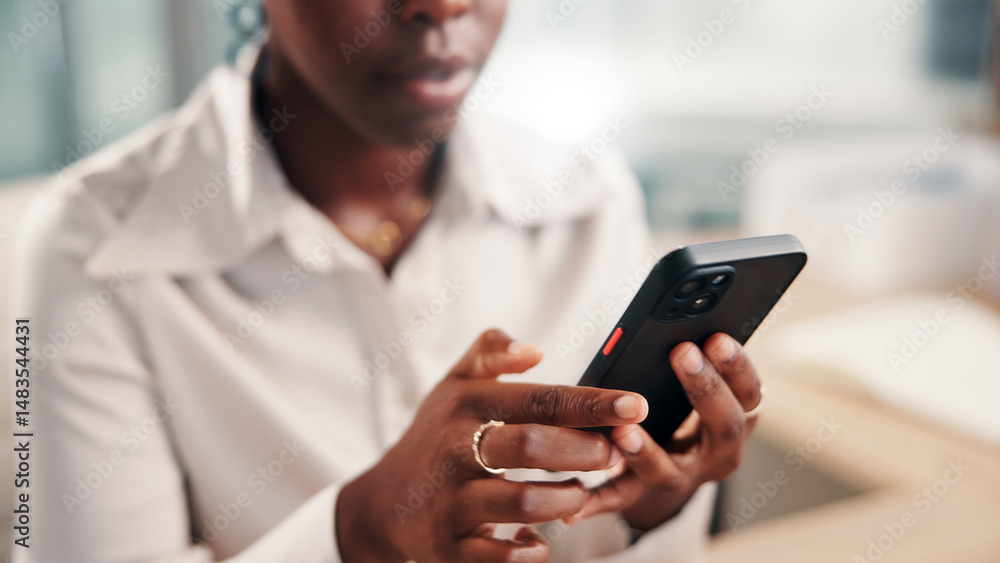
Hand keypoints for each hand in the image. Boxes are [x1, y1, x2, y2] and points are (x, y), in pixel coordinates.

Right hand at [335, 329, 648, 562]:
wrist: (383, 502)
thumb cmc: (436, 435)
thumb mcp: (453, 384)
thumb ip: (490, 352)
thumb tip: (534, 349)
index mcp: (464, 404)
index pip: (539, 399)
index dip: (592, 403)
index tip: (636, 405)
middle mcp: (454, 450)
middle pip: (531, 446)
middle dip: (586, 451)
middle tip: (617, 454)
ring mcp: (449, 501)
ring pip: (521, 502)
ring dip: (567, 500)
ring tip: (584, 494)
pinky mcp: (446, 547)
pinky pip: (496, 556)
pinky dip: (528, 551)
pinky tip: (541, 540)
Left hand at [568, 333, 762, 530]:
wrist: (675, 461)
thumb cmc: (686, 402)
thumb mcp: (700, 381)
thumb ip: (696, 355)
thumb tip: (680, 312)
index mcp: (737, 419)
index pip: (750, 394)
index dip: (738, 367)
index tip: (717, 337)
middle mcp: (718, 453)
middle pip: (724, 427)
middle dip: (706, 388)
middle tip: (682, 353)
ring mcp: (682, 477)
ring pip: (668, 471)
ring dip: (646, 453)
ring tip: (624, 432)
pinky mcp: (645, 493)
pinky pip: (620, 497)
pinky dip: (597, 501)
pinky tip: (573, 505)